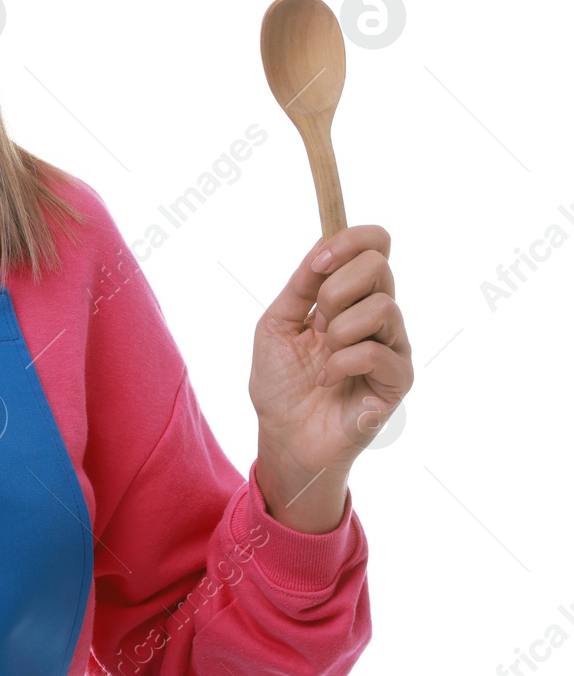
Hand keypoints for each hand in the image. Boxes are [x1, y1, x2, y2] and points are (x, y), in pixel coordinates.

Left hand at [249, 224, 413, 532]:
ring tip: (323, 354)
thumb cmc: (280, 382)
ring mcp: (393, 345)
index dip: (350, 241)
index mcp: (351, 295)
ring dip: (339, 329)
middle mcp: (378, 315)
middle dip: (334, 289)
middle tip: (316, 323)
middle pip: (379, 265)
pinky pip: (378, 351)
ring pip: (383, 307)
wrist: (283, 434)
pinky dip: (342, 362)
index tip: (317, 263)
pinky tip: (328, 379)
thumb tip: (320, 249)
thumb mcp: (277, 323)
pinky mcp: (398, 380)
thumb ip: (301, 286)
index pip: (375, 245)